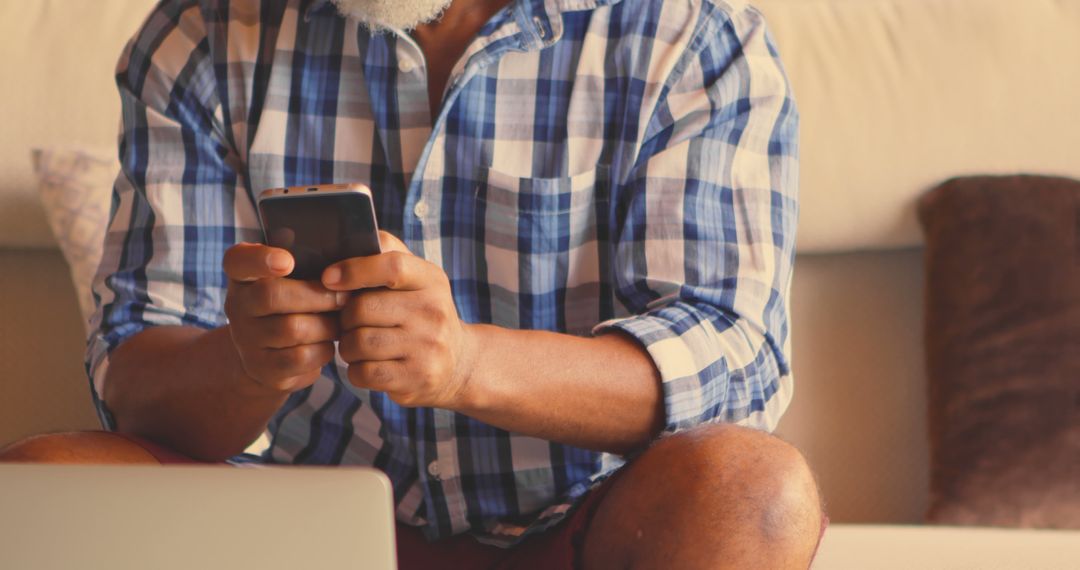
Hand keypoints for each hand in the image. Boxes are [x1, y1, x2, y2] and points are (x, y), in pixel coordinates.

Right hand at [222, 243, 346, 392]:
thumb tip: (342, 262)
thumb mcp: (290, 279)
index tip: (287, 261)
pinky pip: (301, 356)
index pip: (238, 260)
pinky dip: (324, 349)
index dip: (260, 259)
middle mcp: (237, 306)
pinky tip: (327, 342)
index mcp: (242, 275)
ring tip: (340, 320)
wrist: (269, 354)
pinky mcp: (262, 368)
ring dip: (326, 325)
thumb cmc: (292, 305)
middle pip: (273, 295)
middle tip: (344, 296)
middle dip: (318, 295)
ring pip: (293, 328)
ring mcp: (246, 340)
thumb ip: (306, 261)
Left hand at [323, 232, 475, 408]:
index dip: (355, 269)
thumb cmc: (422, 315)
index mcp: (431, 280)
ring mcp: (427, 348)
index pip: (392, 266)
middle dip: (345, 317)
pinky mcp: (416, 379)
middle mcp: (434, 312)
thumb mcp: (417, 280)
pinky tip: (368, 365)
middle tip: (350, 322)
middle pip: (362, 309)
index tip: (328, 277)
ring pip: (358, 343)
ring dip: (348, 346)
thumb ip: (387, 255)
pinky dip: (356, 370)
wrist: (459, 365)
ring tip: (358, 344)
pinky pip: (363, 372)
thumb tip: (347, 238)